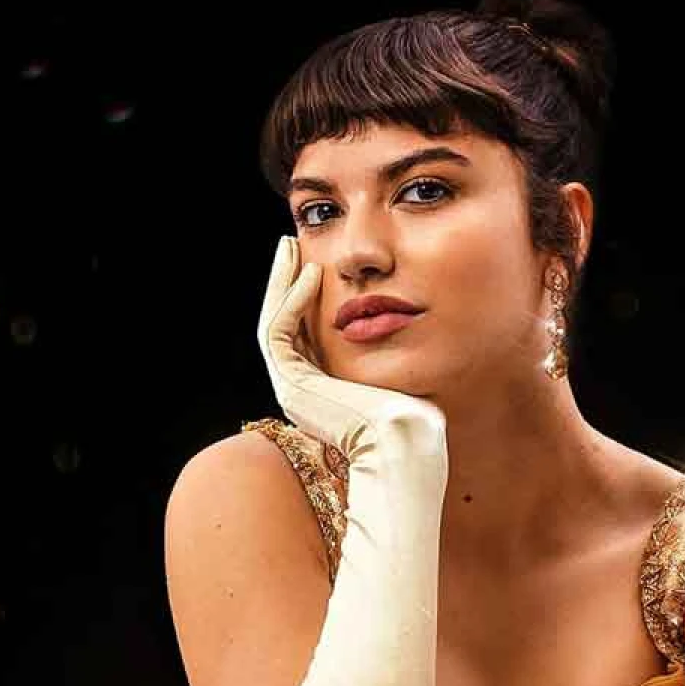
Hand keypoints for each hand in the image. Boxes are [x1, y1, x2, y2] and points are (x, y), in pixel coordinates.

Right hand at [257, 235, 446, 460]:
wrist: (403, 439)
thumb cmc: (412, 410)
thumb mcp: (395, 367)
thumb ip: (383, 347)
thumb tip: (398, 317)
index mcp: (320, 388)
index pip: (301, 332)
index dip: (302, 296)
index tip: (312, 263)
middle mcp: (299, 390)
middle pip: (280, 324)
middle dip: (284, 282)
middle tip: (289, 246)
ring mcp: (291, 390)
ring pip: (272, 323)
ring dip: (281, 284)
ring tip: (291, 249)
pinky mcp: (291, 386)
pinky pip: (278, 333)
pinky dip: (291, 302)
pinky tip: (311, 275)